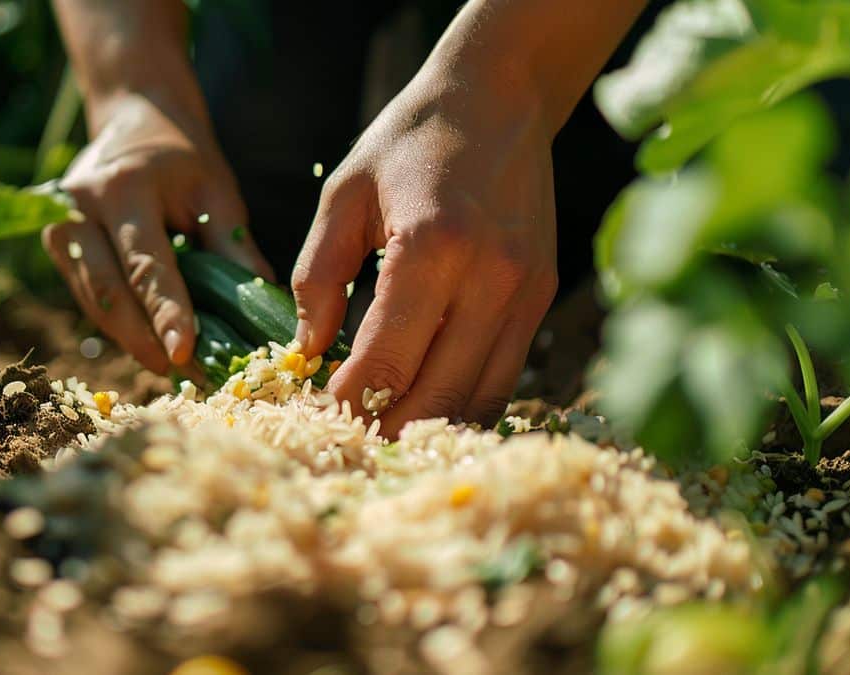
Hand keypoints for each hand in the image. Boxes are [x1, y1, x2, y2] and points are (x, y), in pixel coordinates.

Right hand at [42, 91, 272, 372]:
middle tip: (181, 373)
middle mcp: (78, 208)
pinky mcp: (57, 243)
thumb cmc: (183, 157)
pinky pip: (89, 295)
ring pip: (94, 301)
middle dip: (144, 339)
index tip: (184, 354)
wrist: (133, 117)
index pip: (146, 265)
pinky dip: (120, 324)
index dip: (166, 313)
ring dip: (131, 339)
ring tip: (170, 367)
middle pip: (109, 292)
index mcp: (122, 189)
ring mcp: (58, 226)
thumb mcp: (216, 190)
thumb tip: (262, 307)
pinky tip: (149, 343)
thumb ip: (234, 247)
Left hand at [292, 64, 557, 435]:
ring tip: (385, 433)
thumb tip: (307, 351)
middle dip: (385, 429)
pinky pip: (506, 376)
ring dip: (428, 427)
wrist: (499, 97)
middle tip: (347, 441)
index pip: (386, 363)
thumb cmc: (410, 141)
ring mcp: (526, 291)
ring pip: (478, 399)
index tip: (318, 418)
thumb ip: (318, 276)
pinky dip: (466, 402)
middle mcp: (490, 277)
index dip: (348, 405)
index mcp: (432, 247)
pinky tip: (429, 404)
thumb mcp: (343, 194)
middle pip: (436, 395)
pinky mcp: (543, 296)